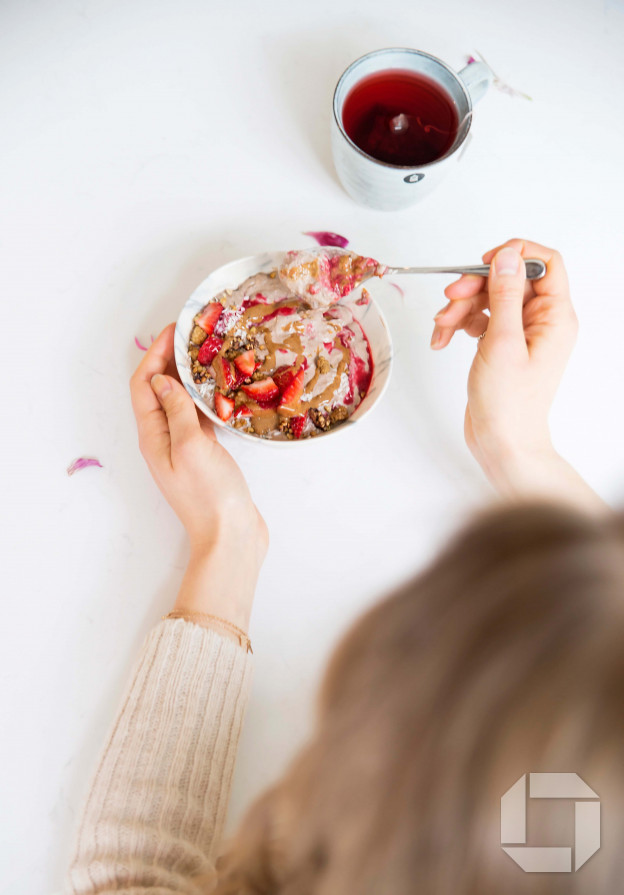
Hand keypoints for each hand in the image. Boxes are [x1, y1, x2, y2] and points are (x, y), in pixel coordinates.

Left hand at [130, 324, 267, 627]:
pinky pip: (199, 417)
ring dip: (191, 376)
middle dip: (172, 359)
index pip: (143, 384)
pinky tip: (224, 388)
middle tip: (195, 335)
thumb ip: (176, 410)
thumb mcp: (191, 447)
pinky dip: (207, 397)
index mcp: (153, 436)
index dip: (155, 354)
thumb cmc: (210, 496)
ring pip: (181, 401)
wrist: (231, 536)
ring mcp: (185, 447)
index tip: (175, 329)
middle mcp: (164, 438)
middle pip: (159, 389)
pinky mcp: (206, 454)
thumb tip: (163, 379)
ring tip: (211, 354)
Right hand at [431, 239, 603, 511]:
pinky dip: (458, 324)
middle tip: (451, 297)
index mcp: (555, 317)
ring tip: (441, 327)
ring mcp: (521, 333)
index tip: (485, 262)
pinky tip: (442, 339)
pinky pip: (479, 320)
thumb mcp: (503, 341)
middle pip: (509, 279)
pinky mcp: (502, 345)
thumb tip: (507, 255)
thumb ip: (505, 294)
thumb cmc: (509, 403)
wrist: (502, 442)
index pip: (545, 263)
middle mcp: (542, 321)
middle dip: (475, 285)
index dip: (515, 254)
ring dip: (460, 307)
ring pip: (489, 298)